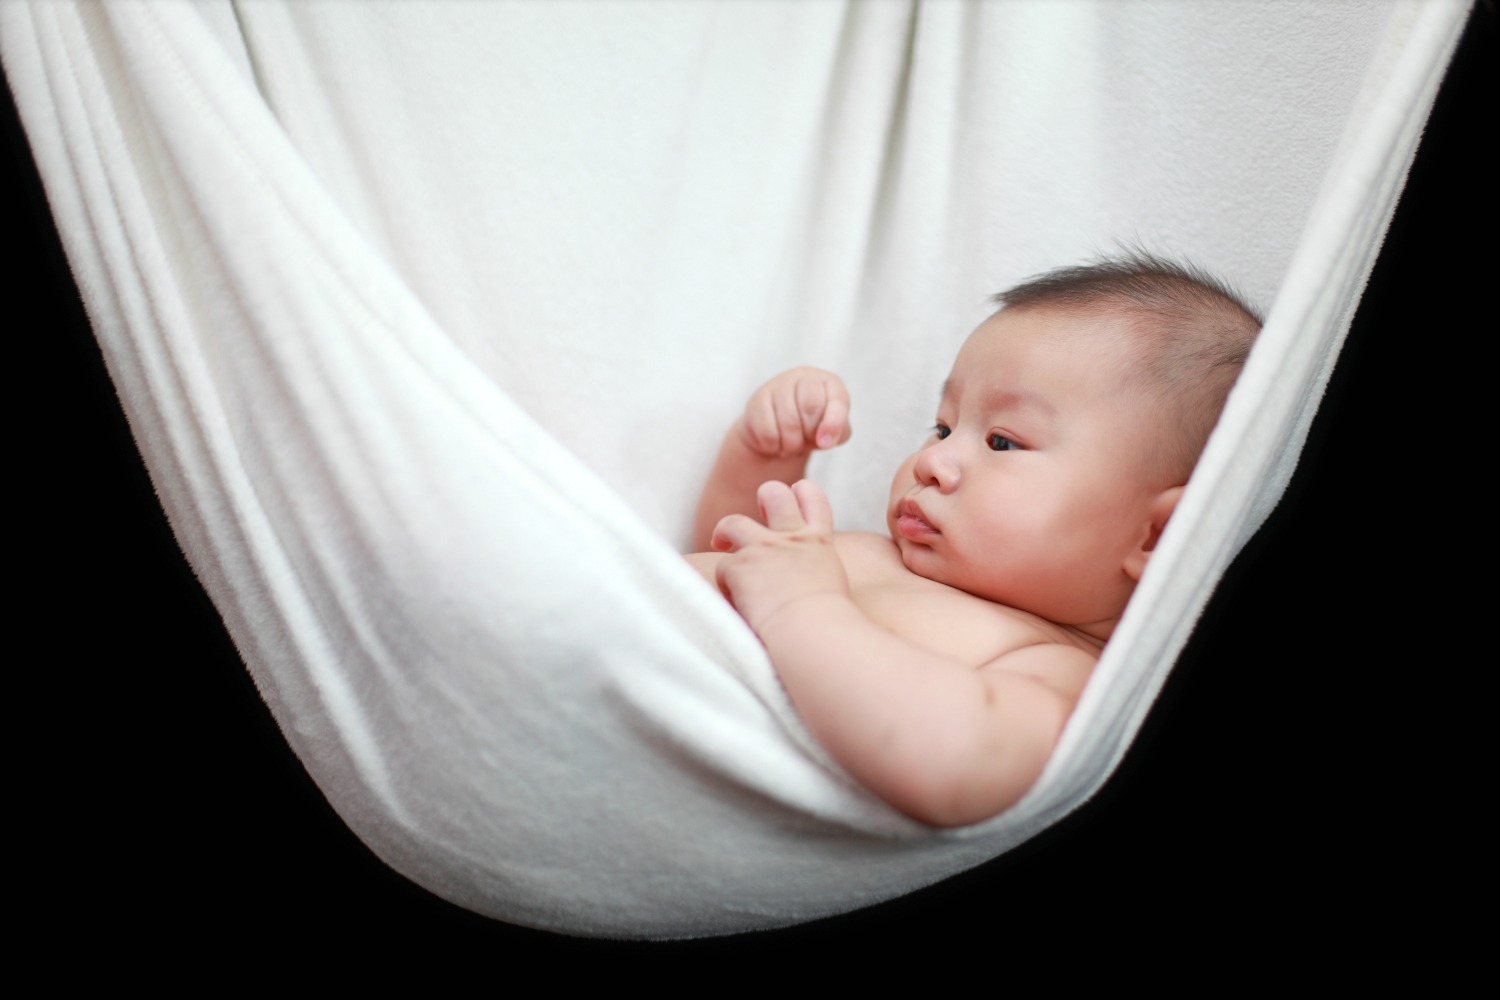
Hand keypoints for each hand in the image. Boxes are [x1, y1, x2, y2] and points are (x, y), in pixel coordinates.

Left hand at [712, 480, 849, 634]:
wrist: (814, 631)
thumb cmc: (830, 623)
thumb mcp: (834, 585)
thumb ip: (817, 572)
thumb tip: (809, 583)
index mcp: (819, 542)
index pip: (813, 499)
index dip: (801, 493)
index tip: (794, 496)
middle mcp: (791, 538)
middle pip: (774, 494)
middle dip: (763, 497)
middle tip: (757, 512)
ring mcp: (764, 548)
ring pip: (733, 522)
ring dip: (724, 531)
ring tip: (720, 541)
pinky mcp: (740, 566)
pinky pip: (722, 568)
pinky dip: (725, 584)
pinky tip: (733, 600)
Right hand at [737, 368, 851, 458]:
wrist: (777, 432)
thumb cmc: (810, 428)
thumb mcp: (832, 431)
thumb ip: (839, 433)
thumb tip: (824, 439)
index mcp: (828, 382)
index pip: (837, 400)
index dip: (833, 425)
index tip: (825, 443)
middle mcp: (803, 376)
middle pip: (811, 407)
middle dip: (809, 433)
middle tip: (805, 440)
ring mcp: (777, 385)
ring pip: (789, 422)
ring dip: (791, 444)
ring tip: (790, 443)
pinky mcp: (757, 399)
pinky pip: (768, 432)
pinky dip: (773, 445)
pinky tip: (774, 440)